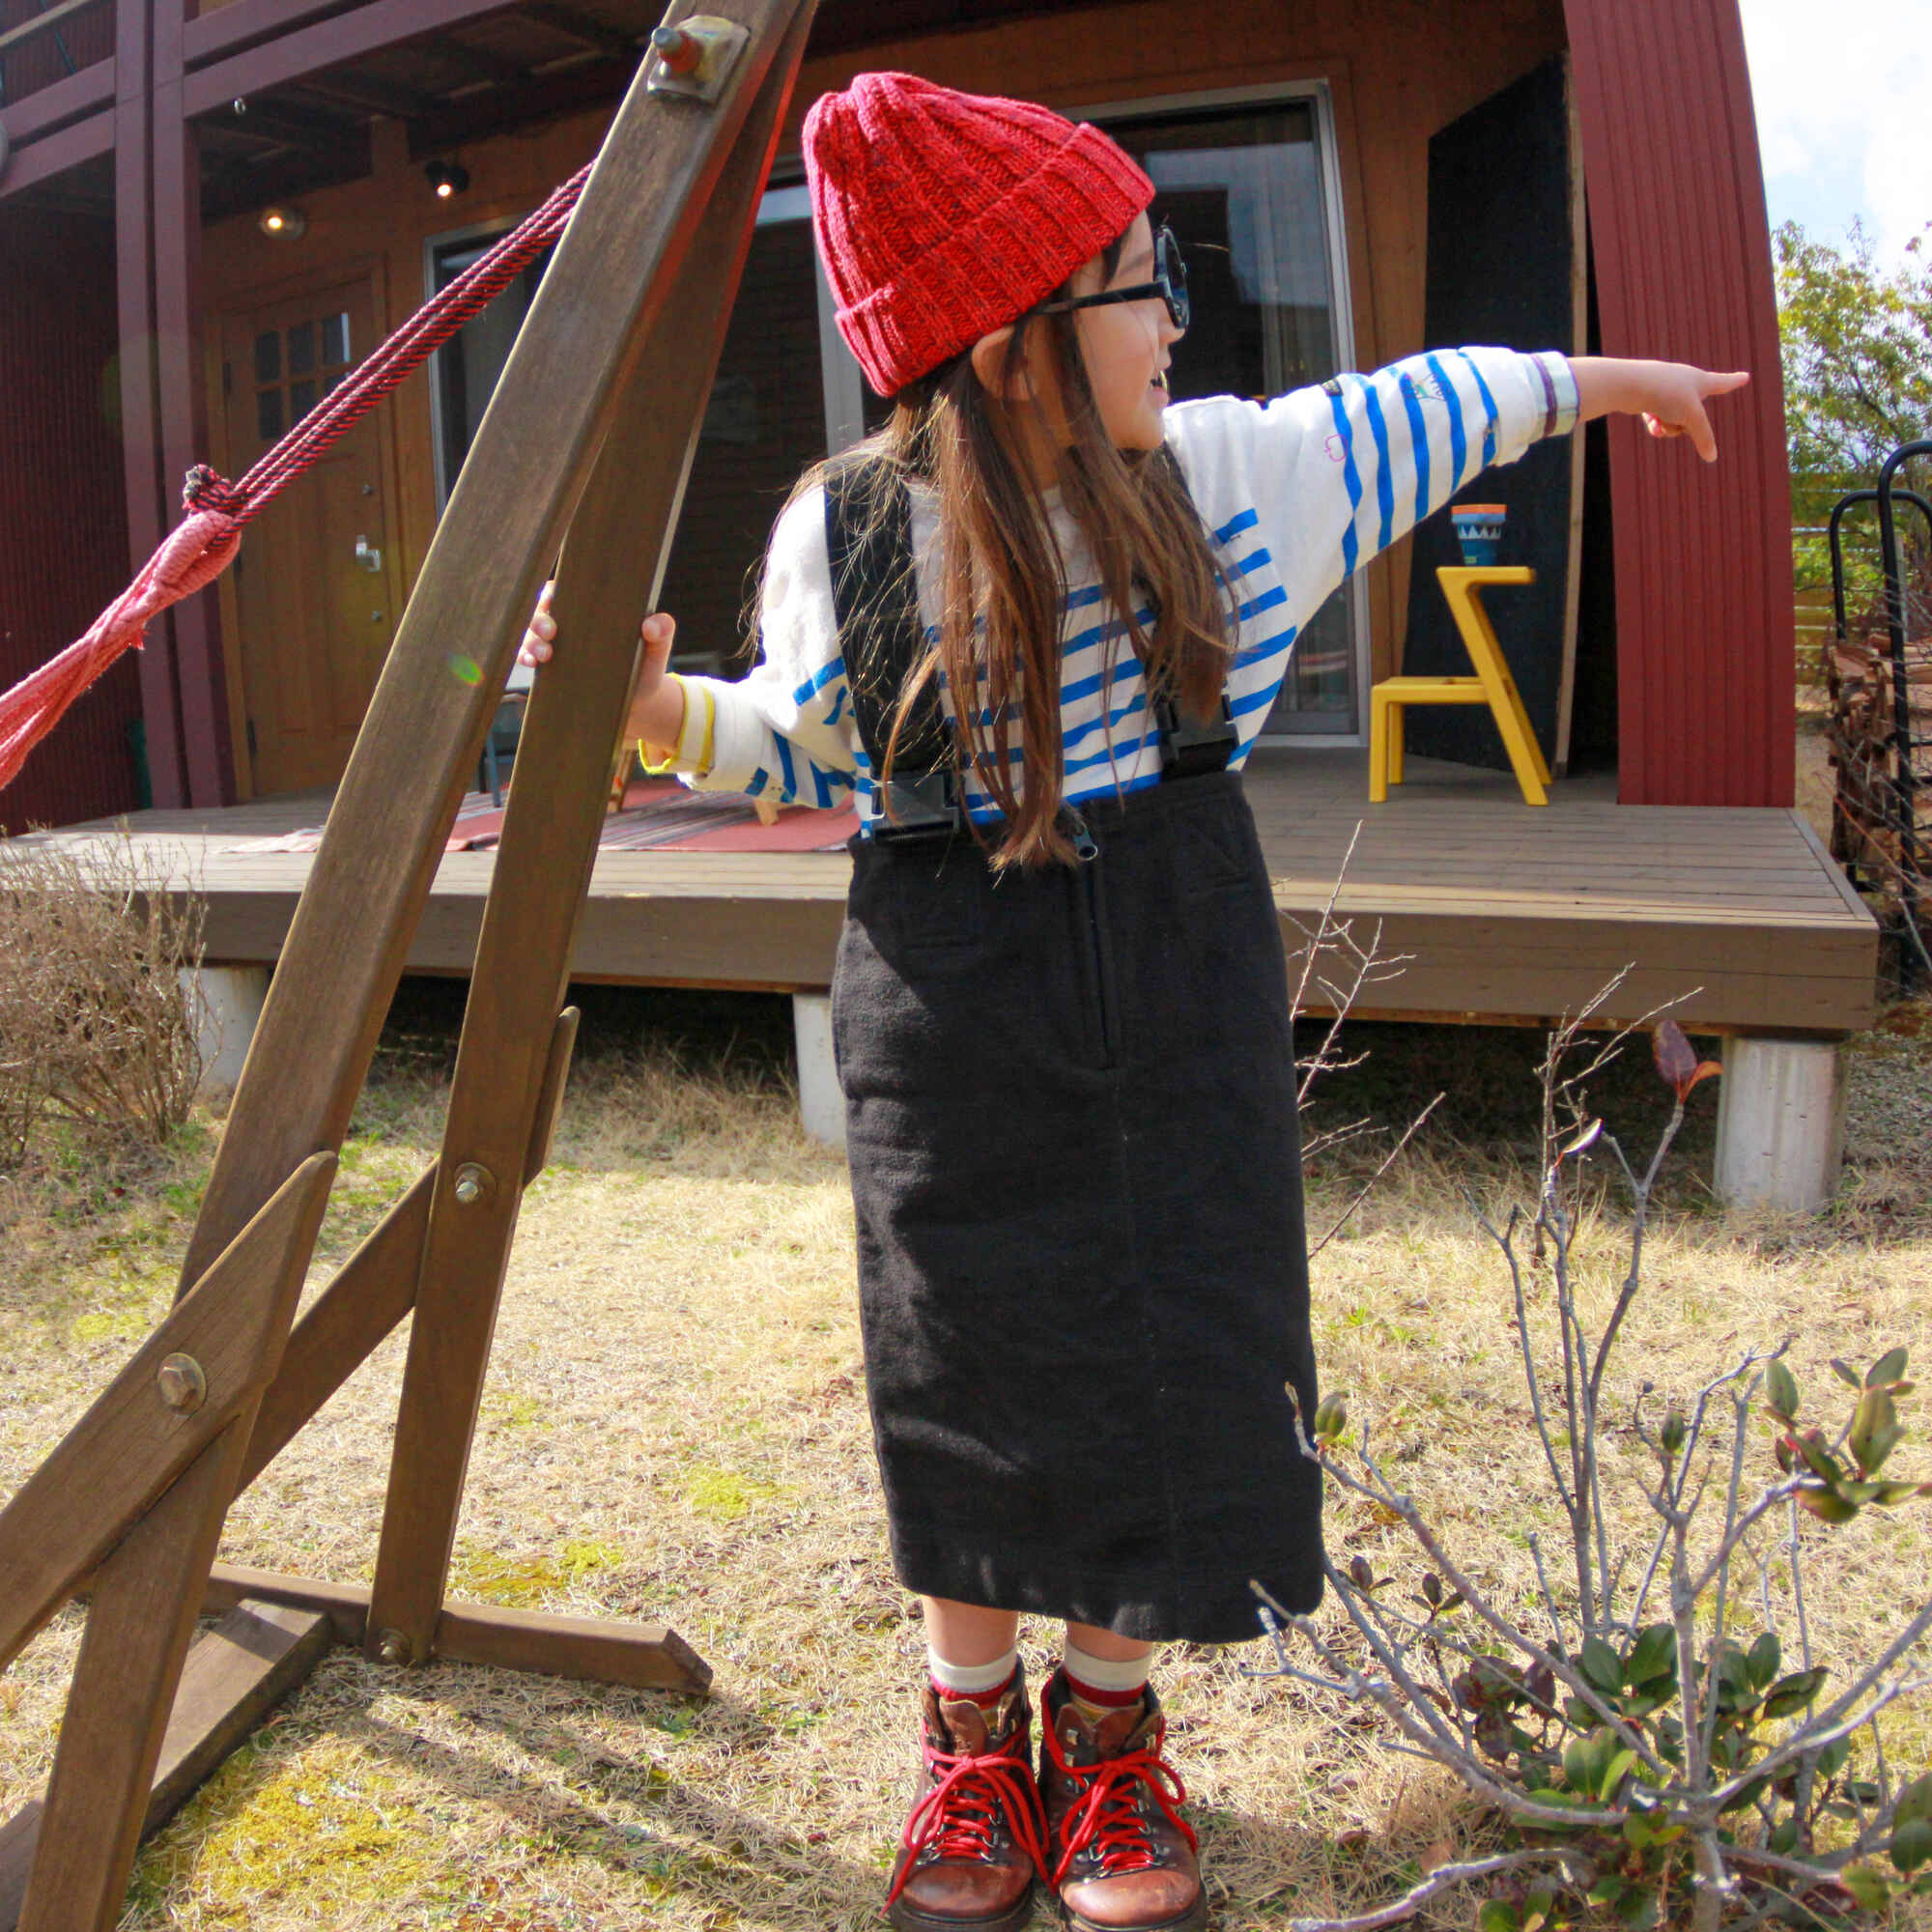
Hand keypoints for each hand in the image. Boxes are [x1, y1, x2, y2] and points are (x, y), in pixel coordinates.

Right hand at [518, 585, 685, 751]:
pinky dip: (525, 657)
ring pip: (531, 635)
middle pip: (542, 612)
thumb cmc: (646, 668)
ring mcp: (558, 647)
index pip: (564, 592)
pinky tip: (531, 663)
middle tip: (550, 631)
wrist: (638, 704)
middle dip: (539, 619)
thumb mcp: (658, 649)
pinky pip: (529, 657)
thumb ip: (662, 632)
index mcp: (591, 612)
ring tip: (545, 654)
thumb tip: (651, 625)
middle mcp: (570, 626)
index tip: (553, 598)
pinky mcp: (552, 668)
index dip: (553, 592)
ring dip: (531, 641)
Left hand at [1569, 358, 1750, 462]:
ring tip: (1659, 417)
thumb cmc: (1666, 394)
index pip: (1723, 383)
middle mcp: (1685, 382)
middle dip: (1685, 424)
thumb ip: (1703, 437)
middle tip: (1672, 412)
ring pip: (1675, 420)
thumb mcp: (1691, 417)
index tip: (1745, 376)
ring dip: (1669, 426)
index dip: (1735, 381)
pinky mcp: (1649, 397)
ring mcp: (1667, 389)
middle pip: (1694, 415)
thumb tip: (1711, 458)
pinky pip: (1659, 418)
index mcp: (1701, 380)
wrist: (1630, 384)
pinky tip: (1651, 423)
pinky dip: (1656, 424)